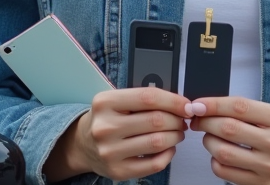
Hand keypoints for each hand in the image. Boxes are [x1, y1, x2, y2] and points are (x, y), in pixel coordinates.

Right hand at [44, 87, 190, 181]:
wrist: (83, 144)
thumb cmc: (106, 119)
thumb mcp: (116, 100)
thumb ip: (144, 99)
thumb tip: (180, 103)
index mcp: (105, 102)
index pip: (148, 98)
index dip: (173, 101)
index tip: (187, 105)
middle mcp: (105, 127)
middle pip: (156, 121)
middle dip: (177, 120)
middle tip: (182, 120)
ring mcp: (110, 151)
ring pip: (158, 142)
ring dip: (176, 136)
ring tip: (177, 132)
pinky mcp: (117, 171)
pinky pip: (154, 164)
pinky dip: (168, 155)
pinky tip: (168, 148)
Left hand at [186, 97, 269, 184]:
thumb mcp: (266, 114)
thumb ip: (238, 109)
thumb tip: (202, 108)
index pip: (239, 107)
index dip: (213, 104)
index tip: (197, 105)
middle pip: (228, 128)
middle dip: (205, 122)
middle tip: (199, 120)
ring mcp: (269, 166)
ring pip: (223, 152)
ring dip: (208, 142)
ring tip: (211, 137)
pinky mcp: (260, 184)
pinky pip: (224, 172)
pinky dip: (215, 161)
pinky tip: (221, 154)